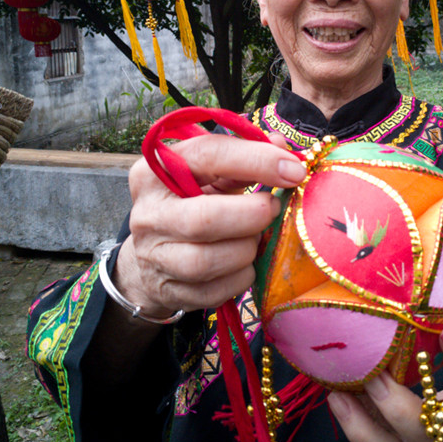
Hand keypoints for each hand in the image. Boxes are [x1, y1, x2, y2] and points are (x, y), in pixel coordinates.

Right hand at [115, 132, 305, 320]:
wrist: (150, 257)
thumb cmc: (190, 203)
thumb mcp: (210, 173)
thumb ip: (245, 158)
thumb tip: (285, 150)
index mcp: (156, 171)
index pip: (208, 155)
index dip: (257, 160)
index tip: (294, 171)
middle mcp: (148, 213)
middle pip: (206, 218)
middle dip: (252, 215)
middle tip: (273, 209)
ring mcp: (154, 256)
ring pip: (208, 261)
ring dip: (246, 249)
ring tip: (255, 237)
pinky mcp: (167, 290)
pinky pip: (215, 291)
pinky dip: (240, 277)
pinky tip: (244, 263)